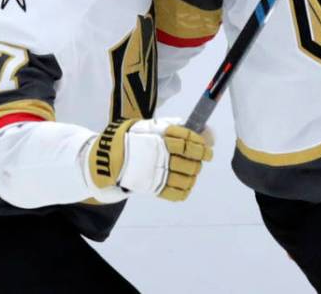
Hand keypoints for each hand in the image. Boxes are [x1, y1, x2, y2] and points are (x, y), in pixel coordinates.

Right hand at [86, 117, 212, 201]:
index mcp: (161, 138)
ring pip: (187, 178)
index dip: (202, 146)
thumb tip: (205, 131)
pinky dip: (185, 189)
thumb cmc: (136, 139)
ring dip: (193, 174)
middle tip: (198, 159)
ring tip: (191, 170)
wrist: (111, 157)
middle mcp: (161, 156)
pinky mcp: (154, 188)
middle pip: (191, 162)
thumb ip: (177, 127)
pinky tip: (184, 182)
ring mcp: (157, 174)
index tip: (208, 149)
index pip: (189, 141)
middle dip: (198, 161)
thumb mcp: (153, 126)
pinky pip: (177, 193)